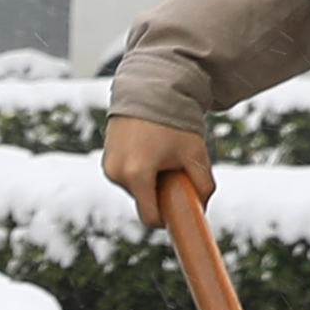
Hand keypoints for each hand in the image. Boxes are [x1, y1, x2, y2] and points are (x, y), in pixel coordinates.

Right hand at [100, 109, 215, 211]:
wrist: (150, 90)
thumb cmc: (174, 121)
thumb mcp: (195, 153)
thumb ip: (203, 184)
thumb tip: (202, 206)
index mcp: (137, 175)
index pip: (150, 217)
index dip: (167, 219)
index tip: (179, 213)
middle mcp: (118, 173)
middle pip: (144, 200)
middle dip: (160, 193)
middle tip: (175, 171)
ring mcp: (109, 166)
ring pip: (135, 188)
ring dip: (149, 180)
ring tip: (161, 155)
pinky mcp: (106, 159)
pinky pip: (126, 175)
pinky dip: (139, 170)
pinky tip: (150, 150)